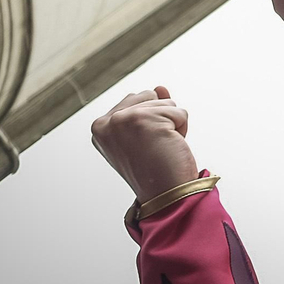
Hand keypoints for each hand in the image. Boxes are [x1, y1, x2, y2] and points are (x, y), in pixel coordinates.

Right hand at [90, 86, 197, 202]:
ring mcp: (123, 119)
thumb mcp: (146, 133)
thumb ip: (148, 107)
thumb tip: (160, 87)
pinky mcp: (143, 120)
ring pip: (166, 102)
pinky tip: (170, 149)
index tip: (144, 146)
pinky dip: (182, 130)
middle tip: (154, 148)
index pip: (136, 99)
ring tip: (161, 149)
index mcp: (100, 127)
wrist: (165, 195)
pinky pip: (179, 112)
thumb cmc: (156, 168)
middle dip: (161, 118)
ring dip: (172, 125)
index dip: (150, 121)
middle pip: (150, 96)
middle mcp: (107, 122)